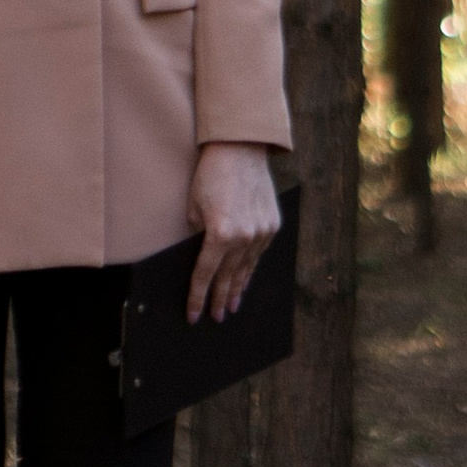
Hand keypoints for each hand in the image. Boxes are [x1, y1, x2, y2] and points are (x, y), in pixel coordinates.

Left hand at [188, 142, 281, 322]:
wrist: (241, 150)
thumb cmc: (211, 175)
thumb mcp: (193, 206)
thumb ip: (197, 234)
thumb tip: (201, 253)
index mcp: (220, 234)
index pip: (206, 275)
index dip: (198, 297)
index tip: (194, 314)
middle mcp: (244, 237)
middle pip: (228, 277)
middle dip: (220, 299)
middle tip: (216, 317)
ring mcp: (262, 232)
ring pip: (247, 269)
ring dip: (237, 288)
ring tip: (232, 306)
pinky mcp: (272, 225)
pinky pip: (259, 254)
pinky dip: (250, 269)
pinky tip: (245, 279)